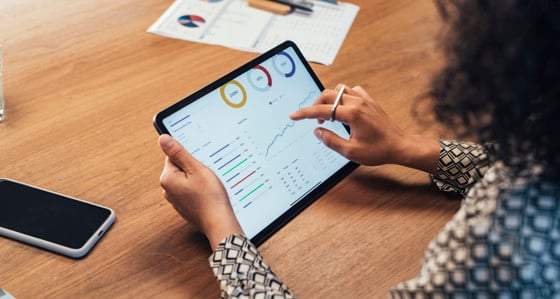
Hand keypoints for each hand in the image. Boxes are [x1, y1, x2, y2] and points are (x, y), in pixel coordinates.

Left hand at [158, 134, 243, 249]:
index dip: (189, 157)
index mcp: (167, 179)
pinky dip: (199, 190)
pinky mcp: (184, 206)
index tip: (199, 163)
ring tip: (208, 186)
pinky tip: (208, 194)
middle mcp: (167, 190)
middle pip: (179, 168)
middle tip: (205, 175)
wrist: (219, 222)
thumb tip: (162, 139)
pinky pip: (190, 191)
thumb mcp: (196, 169)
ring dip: (197, 179)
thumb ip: (178, 153)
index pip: (173, 156)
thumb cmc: (210, 197)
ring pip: (186, 180)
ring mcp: (176, 200)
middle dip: (193, 168)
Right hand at [290, 84, 438, 172]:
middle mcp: (358, 102)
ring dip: (330, 99)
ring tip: (329, 115)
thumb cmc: (379, 150)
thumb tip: (317, 131)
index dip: (305, 113)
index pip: (322, 110)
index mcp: (352, 114)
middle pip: (328, 94)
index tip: (294, 116)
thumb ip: (331, 141)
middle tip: (315, 119)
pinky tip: (344, 108)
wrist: (400, 146)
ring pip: (339, 90)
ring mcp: (365, 99)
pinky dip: (343, 96)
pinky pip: (352, 91)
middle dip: (316, 105)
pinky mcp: (370, 101)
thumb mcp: (351, 152)